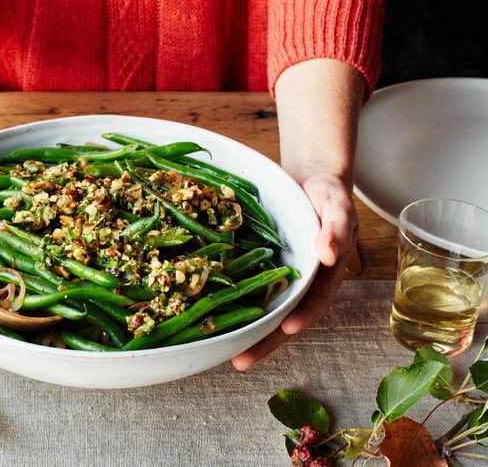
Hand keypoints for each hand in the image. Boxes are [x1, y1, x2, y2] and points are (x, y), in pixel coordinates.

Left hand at [230, 173, 357, 369]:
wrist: (308, 178)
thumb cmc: (328, 194)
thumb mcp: (338, 205)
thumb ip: (337, 227)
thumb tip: (329, 253)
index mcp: (324, 275)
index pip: (314, 302)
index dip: (301, 316)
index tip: (288, 329)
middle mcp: (300, 283)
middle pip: (282, 318)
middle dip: (262, 341)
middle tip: (239, 362)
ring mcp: (277, 278)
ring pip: (259, 307)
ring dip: (239, 328)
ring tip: (214, 347)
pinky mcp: (258, 267)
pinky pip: (243, 285)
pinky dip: (226, 298)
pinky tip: (202, 309)